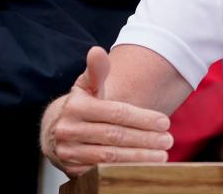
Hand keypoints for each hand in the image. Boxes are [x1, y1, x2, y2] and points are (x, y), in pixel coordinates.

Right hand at [40, 46, 173, 176]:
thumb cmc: (80, 105)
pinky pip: (101, 171)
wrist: (54, 130)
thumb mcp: (87, 86)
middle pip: (115, 136)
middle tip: (168, 141)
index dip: (143, 118)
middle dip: (145, 139)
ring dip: (139, 157)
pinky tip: (142, 168)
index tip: (165, 122)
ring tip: (162, 156)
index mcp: (76, 107)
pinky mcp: (71, 170)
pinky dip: (123, 170)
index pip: (117, 113)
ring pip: (109, 156)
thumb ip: (97, 71)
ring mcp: (68, 152)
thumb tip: (96, 51)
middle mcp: (69, 130)